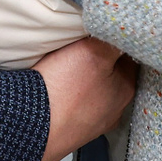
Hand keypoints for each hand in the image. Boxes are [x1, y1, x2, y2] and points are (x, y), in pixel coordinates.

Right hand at [34, 37, 136, 160]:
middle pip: (111, 75)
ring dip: (83, 80)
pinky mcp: (72, 130)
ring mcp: (93, 124)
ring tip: (66, 67)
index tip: (102, 32)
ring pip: (93, 91)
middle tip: (82, 47)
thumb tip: (124, 30)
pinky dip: (69, 96)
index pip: (130, 57)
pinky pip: (75, 106)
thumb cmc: (65, 91)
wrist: (31, 127)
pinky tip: (58, 89)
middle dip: (100, 61)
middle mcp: (114, 110)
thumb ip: (113, 39)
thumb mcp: (94, 51)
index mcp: (126, 90)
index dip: (116, 41)